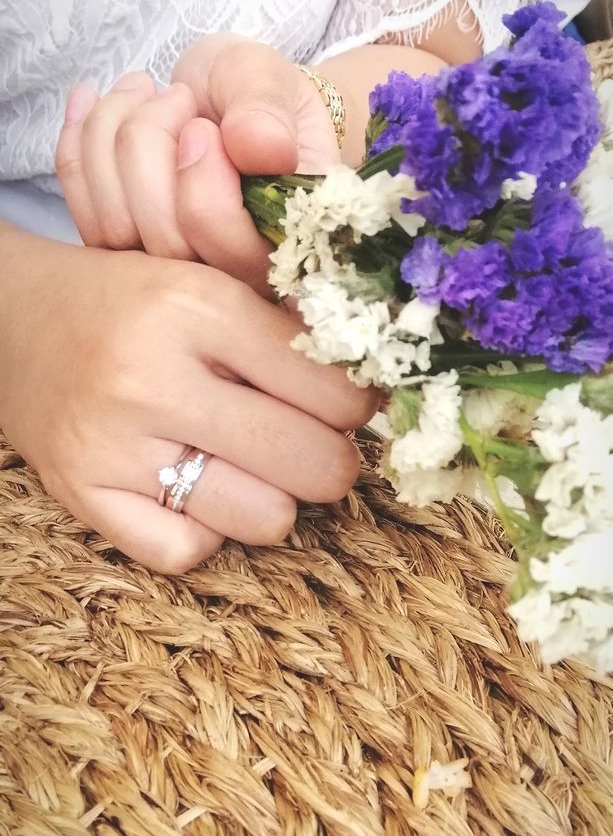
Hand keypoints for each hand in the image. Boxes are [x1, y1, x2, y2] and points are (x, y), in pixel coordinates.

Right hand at [0, 228, 375, 571]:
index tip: (346, 407)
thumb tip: (382, 386)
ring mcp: (114, 446)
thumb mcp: (206, 281)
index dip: (358, 407)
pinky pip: (189, 553)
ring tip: (251, 469)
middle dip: (331, 462)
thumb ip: (286, 328)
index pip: (333, 390)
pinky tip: (197, 494)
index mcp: (196, 307)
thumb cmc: (129, 303)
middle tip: (313, 448)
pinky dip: (207, 532)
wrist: (11, 323)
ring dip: (273, 500)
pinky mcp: (84, 497)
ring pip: (264, 519)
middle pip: (312, 463)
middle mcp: (153, 378)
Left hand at [55, 36, 340, 293]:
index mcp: (287, 250)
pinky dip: (77, 150)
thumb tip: (264, 149)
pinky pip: (86, 217)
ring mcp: (175, 276)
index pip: (239, 256)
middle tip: (176, 94)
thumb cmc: (257, 97)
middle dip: (151, 148)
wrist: (227, 101)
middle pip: (169, 246)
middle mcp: (233, 282)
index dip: (205, 193)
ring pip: (118, 232)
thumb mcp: (274, 84)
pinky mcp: (128, 259)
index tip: (201, 127)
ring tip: (142, 87)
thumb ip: (271, 112)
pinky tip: (86, 100)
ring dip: (111, 139)